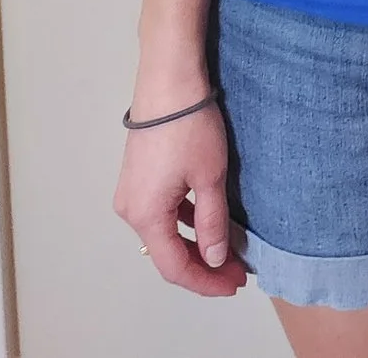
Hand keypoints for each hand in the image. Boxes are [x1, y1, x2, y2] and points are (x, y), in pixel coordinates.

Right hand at [112, 97, 247, 295]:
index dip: (205, 281)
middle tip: (236, 271)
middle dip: (203, 265)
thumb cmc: (189, 128)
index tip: (233, 284)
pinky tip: (207, 221)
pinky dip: (184, 222)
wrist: (168, 82)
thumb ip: (212, 223)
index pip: (175, 266)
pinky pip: (161, 212)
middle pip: (167, 252)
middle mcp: (130, 210)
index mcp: (145, 216)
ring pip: (164, 233)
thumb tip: (215, 258)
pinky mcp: (138, 178)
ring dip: (194, 244)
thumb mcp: (209, 178)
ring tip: (227, 251)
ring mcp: (131, 193)